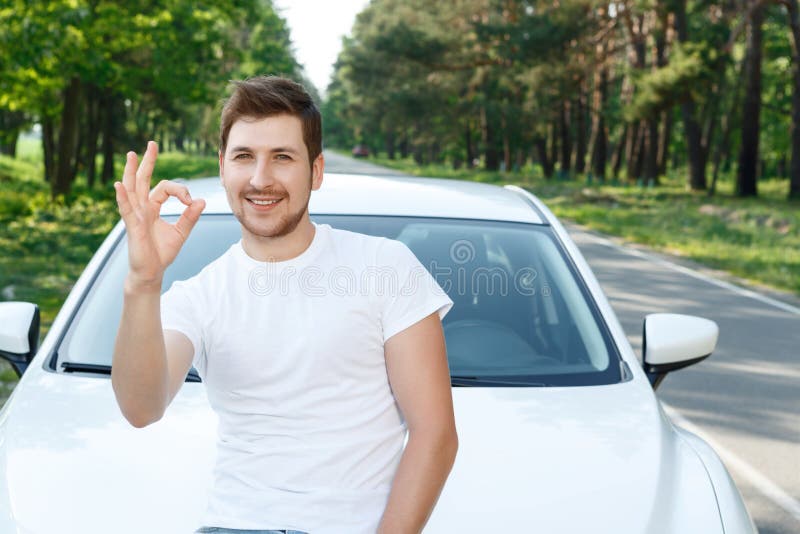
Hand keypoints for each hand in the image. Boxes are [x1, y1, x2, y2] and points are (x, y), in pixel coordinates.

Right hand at [113, 141, 205, 290]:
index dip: (181, 191)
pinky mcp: (132, 226)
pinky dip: (123, 197)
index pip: (165, 188)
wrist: (151, 273)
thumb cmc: (162, 253)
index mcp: (152, 207)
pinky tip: (120, 185)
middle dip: (147, 162)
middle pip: (143, 180)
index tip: (191, 202)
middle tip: (151, 144)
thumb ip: (190, 217)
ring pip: (132, 189)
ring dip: (131, 172)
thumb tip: (202, 201)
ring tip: (131, 154)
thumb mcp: (181, 232)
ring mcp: (135, 216)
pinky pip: (127, 209)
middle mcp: (142, 208)